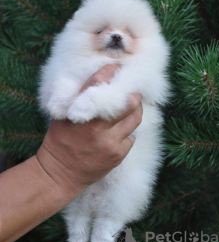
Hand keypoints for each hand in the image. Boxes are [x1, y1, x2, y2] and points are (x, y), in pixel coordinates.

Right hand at [36, 64, 142, 198]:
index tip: (116, 67)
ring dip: (135, 112)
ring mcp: (109, 141)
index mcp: (80, 112)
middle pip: (128, 102)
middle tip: (134, 93)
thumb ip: (76, 100)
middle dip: (134, 95)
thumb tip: (96, 82)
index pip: (98, 83)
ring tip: (132, 110)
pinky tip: (120, 133)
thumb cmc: (60, 141)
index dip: (111, 71)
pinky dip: (128, 133)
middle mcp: (97, 126)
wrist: (60, 174)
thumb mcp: (62, 117)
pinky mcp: (117, 155)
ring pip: (135, 119)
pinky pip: (131, 137)